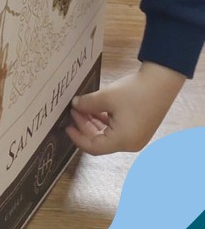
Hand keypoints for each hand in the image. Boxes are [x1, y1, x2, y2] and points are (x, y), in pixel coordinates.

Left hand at [66, 61, 184, 155]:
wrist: (162, 81)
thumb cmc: (134, 91)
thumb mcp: (106, 97)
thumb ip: (87, 104)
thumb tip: (75, 106)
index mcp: (122, 141)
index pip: (93, 147)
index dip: (78, 137)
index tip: (66, 127)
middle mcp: (130, 144)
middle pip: (100, 141)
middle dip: (84, 126)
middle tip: (74, 111)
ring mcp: (137, 137)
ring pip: (108, 135)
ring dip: (94, 123)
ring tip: (82, 107)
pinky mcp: (140, 129)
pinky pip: (117, 130)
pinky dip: (105, 121)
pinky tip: (96, 109)